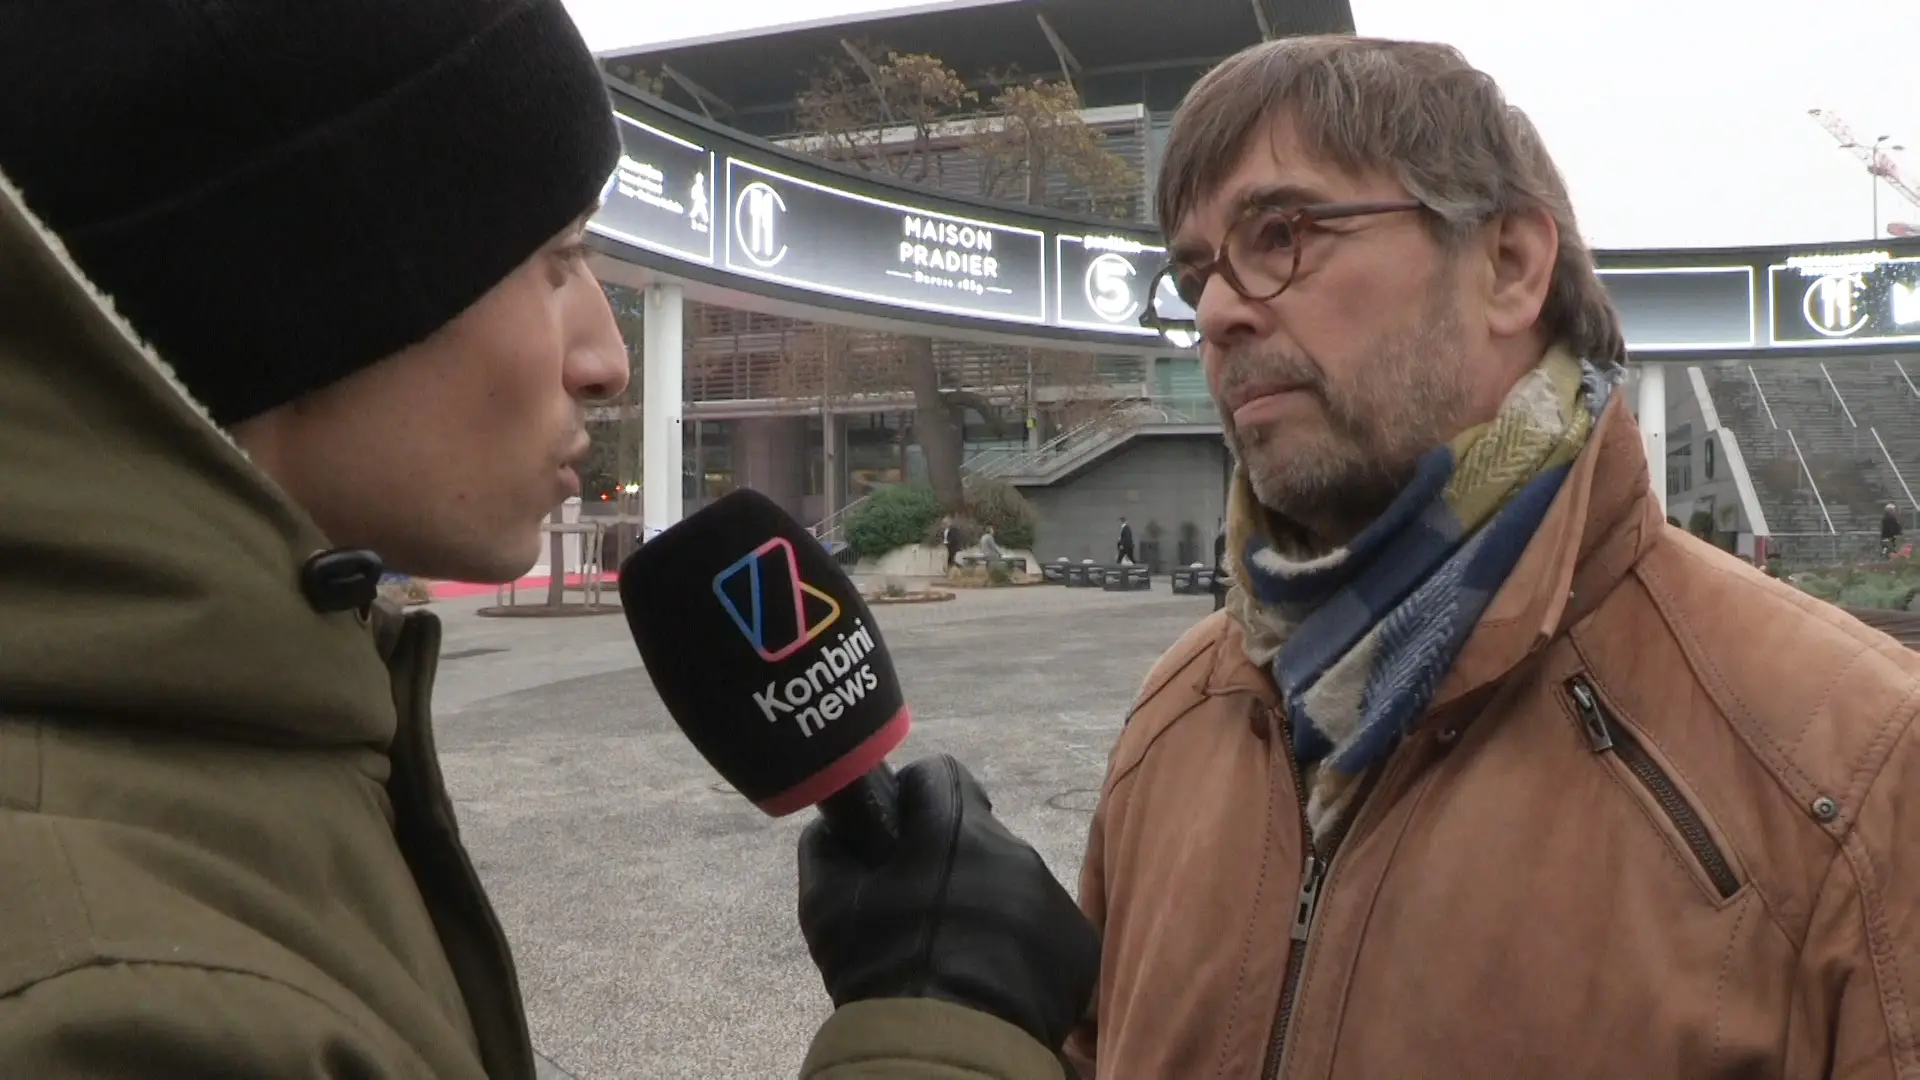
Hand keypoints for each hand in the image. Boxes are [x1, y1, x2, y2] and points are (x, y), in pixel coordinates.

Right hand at [797, 754, 1099, 1051]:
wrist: (948, 1049)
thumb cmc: (882, 970)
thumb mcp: (827, 905)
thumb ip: (827, 847)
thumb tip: (837, 824)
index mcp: (952, 824)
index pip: (940, 775)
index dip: (917, 802)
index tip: (903, 839)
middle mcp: (1011, 846)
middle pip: (980, 837)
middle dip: (954, 863)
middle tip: (926, 914)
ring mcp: (1052, 894)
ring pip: (1015, 884)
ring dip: (991, 907)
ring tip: (963, 958)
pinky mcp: (1079, 940)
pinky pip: (1047, 929)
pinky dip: (1024, 947)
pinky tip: (997, 981)